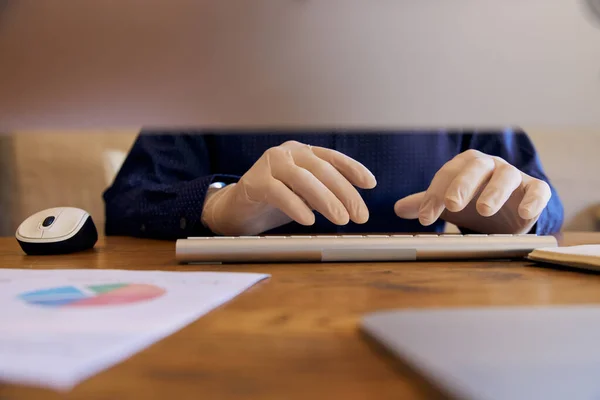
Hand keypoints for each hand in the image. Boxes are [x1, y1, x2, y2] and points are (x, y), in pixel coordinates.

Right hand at [202, 141, 376, 234]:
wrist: (237, 210)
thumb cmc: (275, 202)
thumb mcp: (304, 195)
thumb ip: (324, 193)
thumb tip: (353, 205)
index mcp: (303, 153)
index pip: (332, 157)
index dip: (353, 169)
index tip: (370, 184)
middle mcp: (287, 153)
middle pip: (322, 169)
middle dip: (345, 193)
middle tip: (359, 215)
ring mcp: (269, 164)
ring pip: (303, 179)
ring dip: (326, 200)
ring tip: (341, 220)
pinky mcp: (254, 182)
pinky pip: (279, 192)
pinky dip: (296, 206)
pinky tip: (309, 220)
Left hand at [394, 149, 551, 233]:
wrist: (508, 211)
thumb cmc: (473, 201)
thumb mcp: (449, 203)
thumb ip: (425, 203)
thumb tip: (397, 208)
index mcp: (465, 165)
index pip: (446, 175)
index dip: (434, 195)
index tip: (424, 218)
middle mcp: (490, 165)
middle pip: (476, 167)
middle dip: (462, 185)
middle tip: (451, 205)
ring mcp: (514, 176)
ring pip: (506, 176)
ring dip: (495, 192)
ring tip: (484, 209)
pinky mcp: (535, 189)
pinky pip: (538, 190)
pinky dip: (533, 199)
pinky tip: (525, 213)